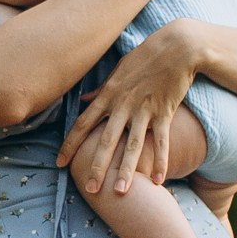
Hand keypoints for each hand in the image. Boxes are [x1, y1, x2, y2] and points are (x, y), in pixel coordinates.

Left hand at [57, 32, 198, 197]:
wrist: (176, 46)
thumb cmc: (145, 57)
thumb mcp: (118, 71)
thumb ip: (101, 90)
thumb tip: (84, 100)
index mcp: (108, 95)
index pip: (83, 123)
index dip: (70, 144)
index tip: (60, 163)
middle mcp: (123, 105)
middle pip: (106, 140)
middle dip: (97, 166)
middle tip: (91, 189)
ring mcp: (144, 109)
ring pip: (133, 144)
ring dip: (127, 169)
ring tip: (121, 191)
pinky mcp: (165, 112)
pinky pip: (161, 140)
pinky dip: (160, 160)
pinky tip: (157, 180)